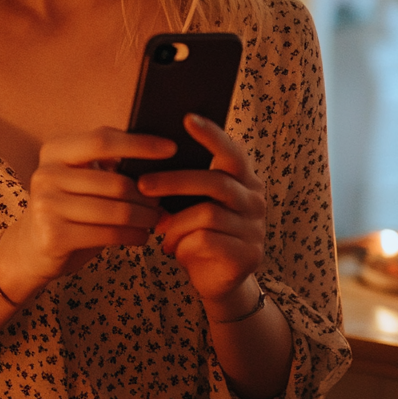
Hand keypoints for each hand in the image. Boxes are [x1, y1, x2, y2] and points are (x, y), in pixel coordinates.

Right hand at [2, 128, 172, 291]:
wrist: (30, 249)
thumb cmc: (68, 208)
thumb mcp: (79, 178)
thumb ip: (107, 165)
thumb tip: (160, 157)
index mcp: (55, 151)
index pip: (103, 140)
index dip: (139, 144)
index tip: (171, 149)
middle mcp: (46, 174)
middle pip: (116, 182)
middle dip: (148, 194)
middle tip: (162, 202)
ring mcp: (46, 205)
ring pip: (117, 210)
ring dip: (145, 217)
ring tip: (154, 220)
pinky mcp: (53, 235)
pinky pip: (109, 234)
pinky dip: (133, 235)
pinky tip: (140, 236)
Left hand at [136, 114, 266, 313]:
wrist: (216, 280)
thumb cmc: (198, 233)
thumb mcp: (193, 203)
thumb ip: (187, 182)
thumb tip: (149, 155)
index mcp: (243, 179)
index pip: (231, 150)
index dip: (211, 134)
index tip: (186, 118)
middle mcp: (255, 199)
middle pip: (214, 181)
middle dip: (174, 181)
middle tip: (142, 184)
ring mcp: (255, 228)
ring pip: (207, 214)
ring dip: (176, 222)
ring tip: (159, 230)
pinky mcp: (249, 254)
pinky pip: (207, 241)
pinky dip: (183, 243)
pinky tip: (174, 249)